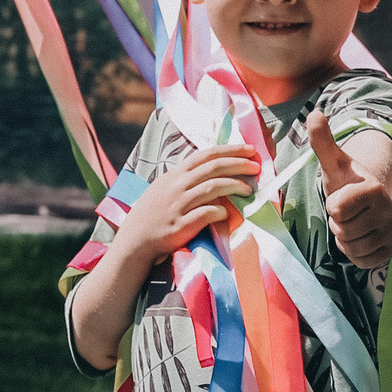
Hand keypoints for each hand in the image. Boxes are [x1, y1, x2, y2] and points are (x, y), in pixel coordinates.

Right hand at [117, 142, 255, 262]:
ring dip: (233, 186)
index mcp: (174, 174)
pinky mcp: (181, 225)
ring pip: (212, 187)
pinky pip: (205, 213)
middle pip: (213, 168)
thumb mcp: (165, 189)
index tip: (249, 150)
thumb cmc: (153, 214)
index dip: (229, 150)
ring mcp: (178, 205)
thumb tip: (214, 173)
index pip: (205, 155)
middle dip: (238, 165)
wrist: (135, 241)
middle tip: (256, 167)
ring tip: (248, 190)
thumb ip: (186, 180)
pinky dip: (219, 211)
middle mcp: (176, 186)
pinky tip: (227, 213)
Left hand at [310, 113, 391, 269]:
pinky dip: (355, 253)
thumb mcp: (333, 161)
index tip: (341, 198)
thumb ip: (322, 140)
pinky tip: (360, 237)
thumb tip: (314, 113)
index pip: (337, 209)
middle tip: (347, 213)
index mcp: (373, 188)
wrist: (367, 199)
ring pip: (351, 248)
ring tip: (353, 223)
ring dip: (345, 239)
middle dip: (338, 224)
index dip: (332, 206)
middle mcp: (389, 211)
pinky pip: (362, 261)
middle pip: (343, 231)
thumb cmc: (345, 181)